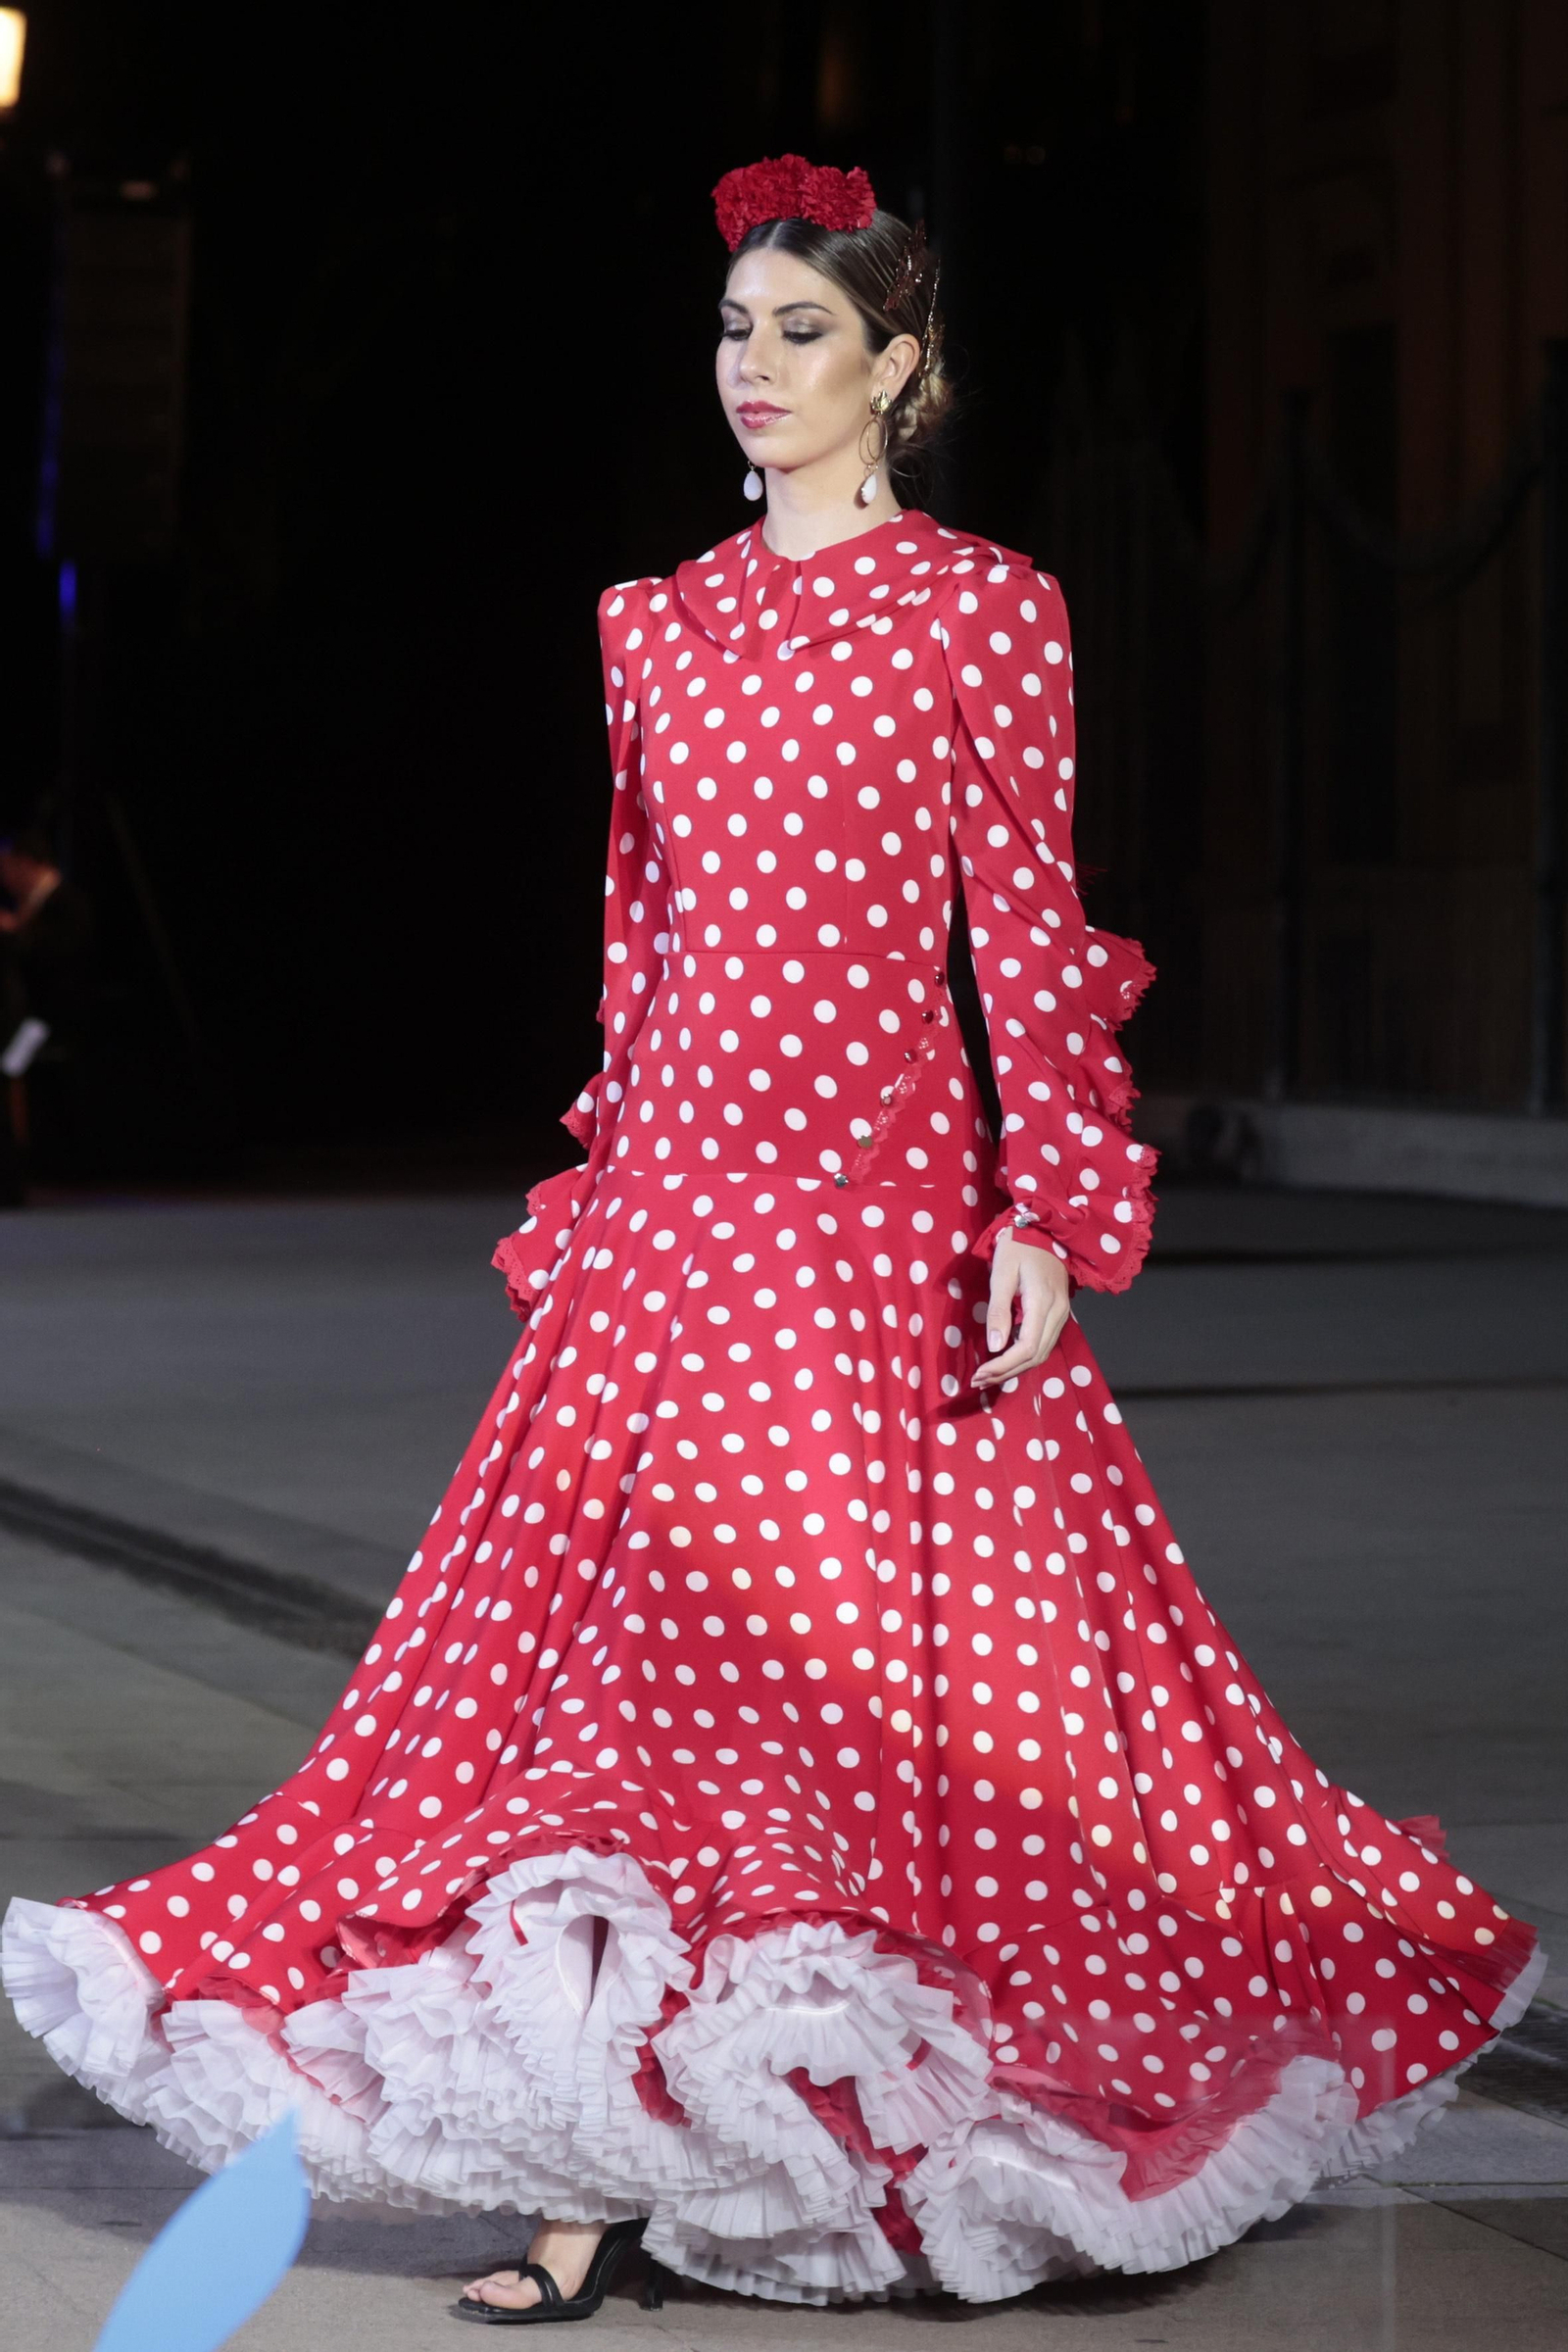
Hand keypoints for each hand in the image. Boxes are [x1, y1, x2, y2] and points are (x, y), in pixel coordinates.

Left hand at [971, 1230, 1070, 1389]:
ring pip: (1041, 1353)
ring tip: (989, 1375)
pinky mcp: (1059, 1314)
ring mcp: (1062, 1315)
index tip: (980, 1373)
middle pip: (1035, 1356)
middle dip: (1006, 1372)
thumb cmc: (1019, 1248)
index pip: (1026, 1348)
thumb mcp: (1002, 1274)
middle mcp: (1058, 1313)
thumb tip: (995, 1346)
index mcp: (1042, 1303)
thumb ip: (999, 1310)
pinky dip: (1024, 1357)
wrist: (1045, 1230)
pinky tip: (1005, 1359)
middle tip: (979, 1380)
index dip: (1003, 1365)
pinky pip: (1043, 1343)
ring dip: (1015, 1368)